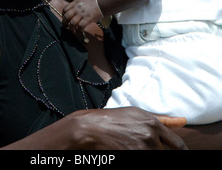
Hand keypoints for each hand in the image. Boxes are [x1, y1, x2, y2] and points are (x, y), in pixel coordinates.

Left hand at [62, 0, 102, 31]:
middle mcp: (77, 8)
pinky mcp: (88, 18)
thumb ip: (76, 5)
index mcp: (75, 3)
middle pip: (66, 17)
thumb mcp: (82, 0)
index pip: (65, 9)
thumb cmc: (93, 2)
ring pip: (72, 23)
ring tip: (72, 31)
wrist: (102, 2)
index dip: (63, 15)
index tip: (65, 19)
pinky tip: (80, 30)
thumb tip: (71, 12)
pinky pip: (80, 26)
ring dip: (71, 28)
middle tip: (66, 27)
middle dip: (64, 23)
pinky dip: (79, 29)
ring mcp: (82, 13)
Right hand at [70, 107, 187, 149]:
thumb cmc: (115, 119)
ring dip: (150, 154)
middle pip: (168, 154)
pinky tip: (130, 151)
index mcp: (153, 123)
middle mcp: (150, 136)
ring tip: (135, 147)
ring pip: (156, 158)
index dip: (182, 152)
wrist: (91, 128)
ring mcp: (141, 148)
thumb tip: (183, 121)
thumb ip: (163, 120)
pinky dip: (140, 157)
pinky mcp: (132, 156)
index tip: (180, 153)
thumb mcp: (138, 114)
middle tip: (147, 148)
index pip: (179, 145)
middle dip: (163, 153)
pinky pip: (145, 160)